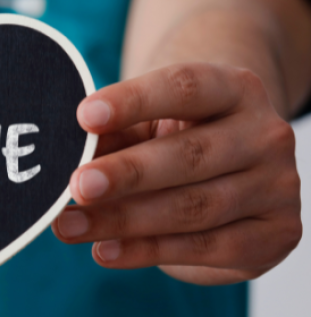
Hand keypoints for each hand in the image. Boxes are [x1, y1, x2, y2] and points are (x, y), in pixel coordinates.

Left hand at [53, 63, 301, 284]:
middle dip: (126, 174)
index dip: (132, 101)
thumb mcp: (146, 126)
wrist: (236, 172)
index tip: (83, 116)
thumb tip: (61, 151)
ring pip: (193, 208)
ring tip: (69, 225)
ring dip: (123, 220)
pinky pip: (204, 248)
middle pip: (189, 155)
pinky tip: (104, 250)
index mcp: (234, 88)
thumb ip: (111, 134)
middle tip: (77, 185)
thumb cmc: (177, 138)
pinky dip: (147, 251)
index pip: (183, 87)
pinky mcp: (276, 234)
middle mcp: (266, 133)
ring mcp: (277, 185)